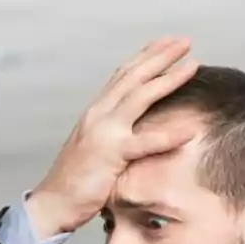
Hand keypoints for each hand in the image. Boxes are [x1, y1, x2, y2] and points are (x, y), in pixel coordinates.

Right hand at [26, 36, 199, 237]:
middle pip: (133, 76)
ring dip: (167, 79)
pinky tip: (189, 130)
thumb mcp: (97, 146)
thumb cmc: (78, 179)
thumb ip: (115, 132)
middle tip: (185, 41)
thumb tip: (136, 127)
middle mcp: (99, 113)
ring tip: (191, 66)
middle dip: (160, 56)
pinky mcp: (110, 155)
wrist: (54, 202)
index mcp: (97, 111)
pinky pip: (144, 142)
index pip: (123, 75)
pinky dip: (168, 136)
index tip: (167, 43)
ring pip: (139, 97)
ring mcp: (104, 132)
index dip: (146, 56)